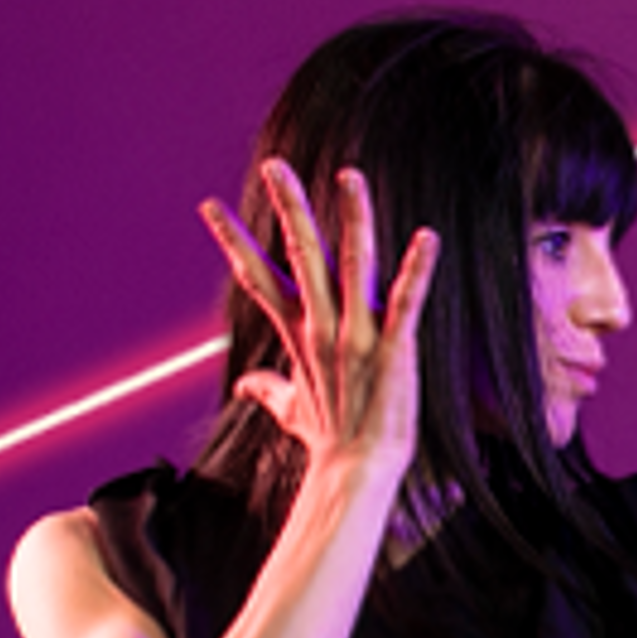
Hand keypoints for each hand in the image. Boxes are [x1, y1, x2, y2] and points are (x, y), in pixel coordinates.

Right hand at [199, 161, 438, 486]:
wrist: (357, 471)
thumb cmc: (330, 440)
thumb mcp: (291, 410)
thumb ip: (268, 389)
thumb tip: (245, 385)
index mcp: (299, 333)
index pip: (258, 277)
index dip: (233, 241)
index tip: (209, 206)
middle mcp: (323, 327)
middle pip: (300, 255)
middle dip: (289, 208)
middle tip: (275, 166)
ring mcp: (357, 336)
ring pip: (351, 263)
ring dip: (353, 218)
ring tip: (350, 176)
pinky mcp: (393, 349)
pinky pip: (405, 302)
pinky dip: (417, 270)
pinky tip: (428, 238)